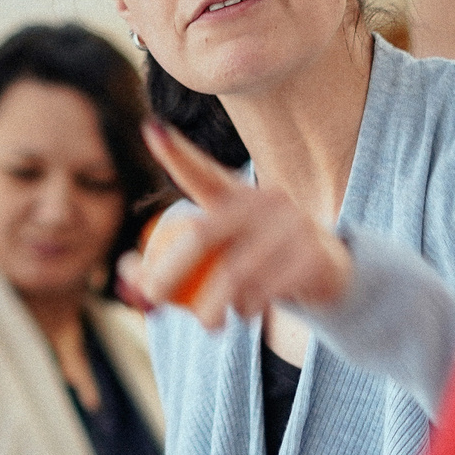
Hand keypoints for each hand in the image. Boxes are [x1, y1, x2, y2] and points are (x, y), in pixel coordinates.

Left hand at [134, 119, 351, 328]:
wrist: (329, 276)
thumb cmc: (261, 263)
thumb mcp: (221, 258)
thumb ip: (176, 265)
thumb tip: (125, 273)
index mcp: (238, 195)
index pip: (203, 173)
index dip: (177, 153)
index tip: (152, 129)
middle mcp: (264, 200)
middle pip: (203, 234)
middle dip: (168, 270)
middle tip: (153, 299)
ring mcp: (292, 225)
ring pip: (233, 272)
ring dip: (212, 307)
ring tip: (210, 325)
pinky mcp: (312, 255)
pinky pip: (266, 290)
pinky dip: (248, 309)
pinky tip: (245, 315)